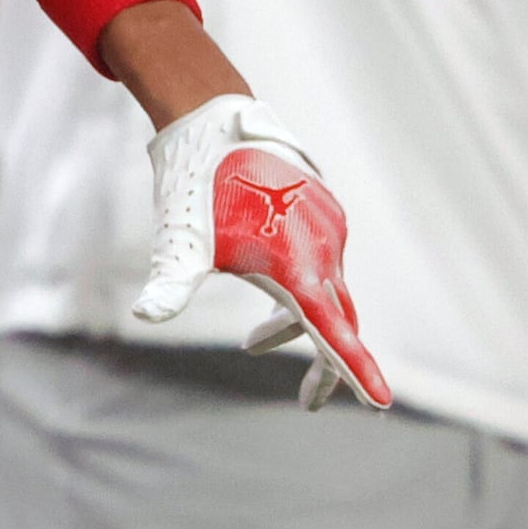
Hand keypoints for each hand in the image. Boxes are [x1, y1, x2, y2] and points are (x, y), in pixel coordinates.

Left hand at [131, 95, 391, 409]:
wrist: (214, 123)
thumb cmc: (197, 187)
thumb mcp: (181, 244)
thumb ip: (170, 286)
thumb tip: (145, 317)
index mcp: (297, 269)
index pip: (335, 335)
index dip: (357, 373)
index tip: (381, 405)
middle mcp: (324, 250)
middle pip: (337, 321)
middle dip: (324, 364)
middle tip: (306, 401)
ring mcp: (329, 228)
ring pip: (327, 289)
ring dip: (297, 320)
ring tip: (251, 342)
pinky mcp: (325, 211)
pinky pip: (322, 260)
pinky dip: (302, 286)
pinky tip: (264, 281)